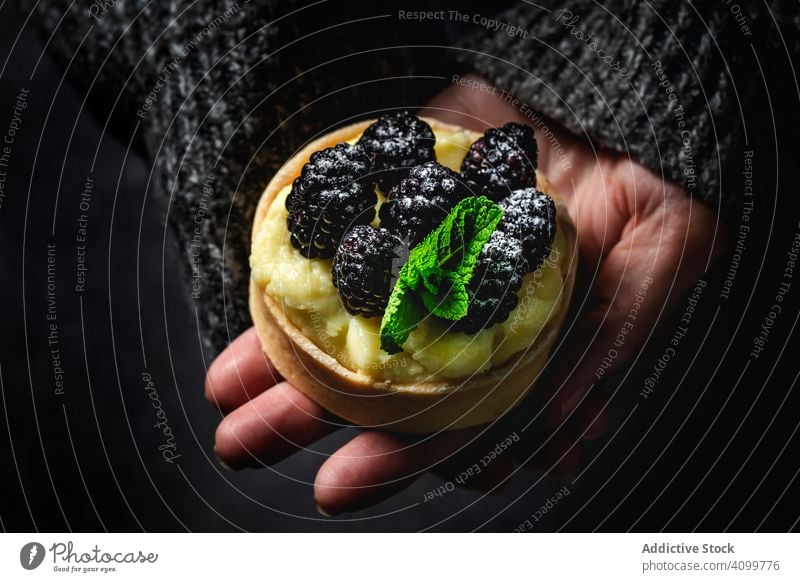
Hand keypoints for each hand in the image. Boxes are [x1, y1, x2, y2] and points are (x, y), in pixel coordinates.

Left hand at [206, 74, 724, 515]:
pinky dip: (294, 273)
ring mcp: (426, 263)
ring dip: (281, 355)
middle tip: (241, 443)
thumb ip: (610, 340)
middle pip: (376, 377)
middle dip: (309, 413)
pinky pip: (340, 241)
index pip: (450, 419)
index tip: (337, 487)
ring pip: (344, 317)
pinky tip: (254, 296)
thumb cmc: (659, 184)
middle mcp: (462, 316)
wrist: (622, 95)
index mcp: (519, 349)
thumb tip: (555, 438)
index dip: (396, 457)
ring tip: (225, 391)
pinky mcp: (402, 204)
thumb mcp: (659, 261)